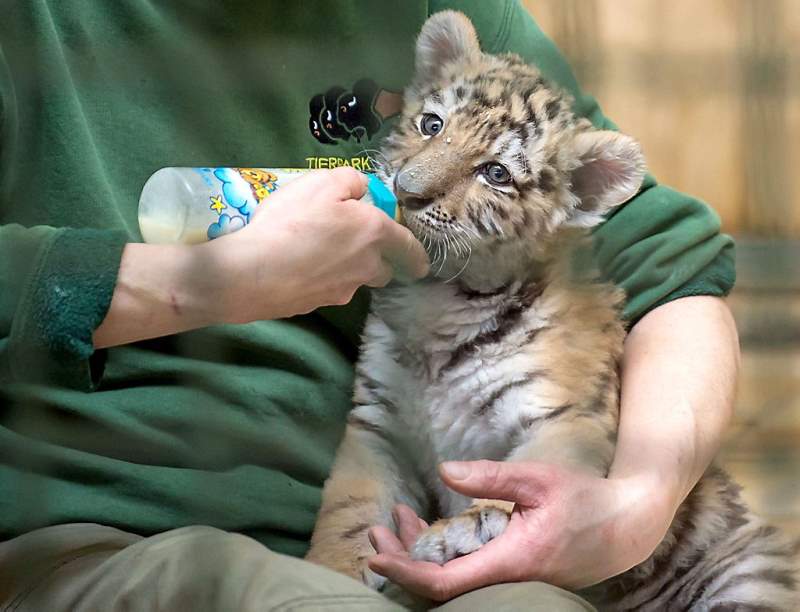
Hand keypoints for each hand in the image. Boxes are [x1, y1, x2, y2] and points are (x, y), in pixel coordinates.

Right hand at [206, 167, 428, 322]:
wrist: (253, 272)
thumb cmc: (292, 221)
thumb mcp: (321, 183)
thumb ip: (350, 181)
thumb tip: (362, 190)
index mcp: (375, 235)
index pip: (409, 248)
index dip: (417, 255)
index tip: (422, 263)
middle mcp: (366, 267)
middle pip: (383, 270)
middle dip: (379, 261)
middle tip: (358, 247)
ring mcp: (342, 291)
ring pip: (355, 281)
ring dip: (347, 270)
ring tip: (318, 255)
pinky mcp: (316, 305)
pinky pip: (326, 289)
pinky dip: (318, 280)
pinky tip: (296, 269)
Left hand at [368, 460, 675, 601]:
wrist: (626, 527)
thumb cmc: (585, 500)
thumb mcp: (538, 479)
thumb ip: (490, 477)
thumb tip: (444, 472)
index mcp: (510, 561)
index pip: (444, 582)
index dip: (406, 570)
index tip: (377, 553)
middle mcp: (506, 580)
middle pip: (440, 584)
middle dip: (404, 558)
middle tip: (377, 528)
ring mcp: (510, 580)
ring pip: (453, 576)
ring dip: (421, 550)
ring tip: (398, 517)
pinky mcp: (513, 572)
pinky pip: (468, 569)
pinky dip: (444, 549)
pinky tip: (431, 524)